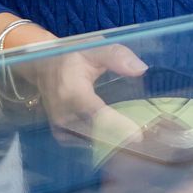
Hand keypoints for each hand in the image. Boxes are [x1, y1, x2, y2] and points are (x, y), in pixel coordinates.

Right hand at [8, 40, 150, 145]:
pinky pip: (86, 144)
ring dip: (115, 144)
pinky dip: (103, 144)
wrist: (42, 68)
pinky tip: (121, 140)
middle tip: (150, 140)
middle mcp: (64, 115)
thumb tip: (141, 69)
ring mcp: (61, 128)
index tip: (138, 136)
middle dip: (122, 139)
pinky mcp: (62, 135)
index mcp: (71, 92)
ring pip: (93, 142)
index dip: (117, 126)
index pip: (96, 115)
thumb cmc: (71, 56)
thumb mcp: (92, 48)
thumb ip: (116, 56)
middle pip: (97, 134)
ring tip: (141, 143)